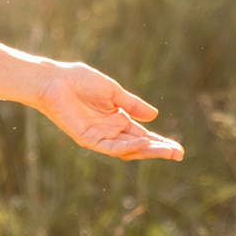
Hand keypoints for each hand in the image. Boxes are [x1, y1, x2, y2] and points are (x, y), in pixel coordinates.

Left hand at [33, 61, 184, 160]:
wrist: (55, 80)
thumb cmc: (80, 81)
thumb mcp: (113, 91)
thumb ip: (132, 105)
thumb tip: (155, 116)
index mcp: (117, 119)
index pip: (142, 135)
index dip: (160, 142)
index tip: (178, 149)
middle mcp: (110, 131)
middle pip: (138, 145)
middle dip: (158, 150)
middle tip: (179, 155)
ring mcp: (99, 137)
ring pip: (127, 150)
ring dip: (146, 150)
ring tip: (166, 150)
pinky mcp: (88, 139)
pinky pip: (109, 147)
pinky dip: (125, 147)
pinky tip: (141, 143)